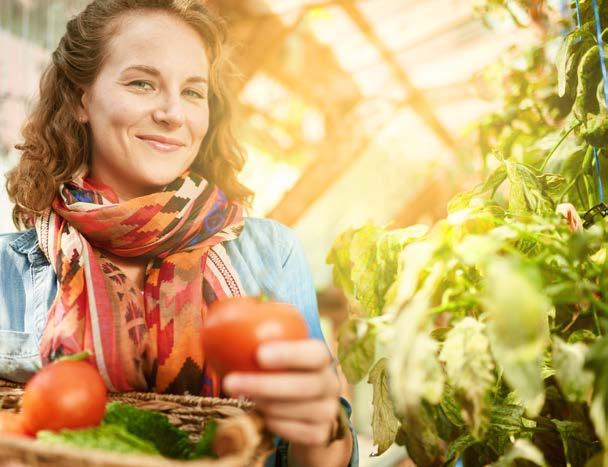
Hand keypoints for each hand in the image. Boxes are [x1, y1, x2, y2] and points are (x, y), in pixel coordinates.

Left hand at [222, 339, 341, 445]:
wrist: (303, 408)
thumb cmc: (280, 370)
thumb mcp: (275, 351)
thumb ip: (259, 335)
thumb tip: (223, 313)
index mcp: (322, 357)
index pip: (315, 353)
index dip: (289, 354)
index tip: (259, 354)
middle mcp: (331, 383)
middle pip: (305, 385)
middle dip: (265, 384)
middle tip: (230, 382)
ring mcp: (329, 410)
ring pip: (297, 411)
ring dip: (264, 404)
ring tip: (240, 396)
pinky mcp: (320, 434)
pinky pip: (295, 432)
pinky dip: (274, 424)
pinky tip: (258, 414)